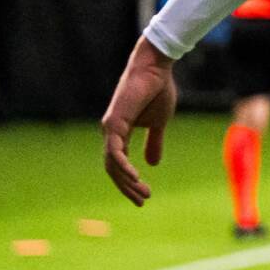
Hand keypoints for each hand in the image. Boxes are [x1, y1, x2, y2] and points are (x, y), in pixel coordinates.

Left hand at [101, 36, 177, 206]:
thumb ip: (154, 142)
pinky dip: (123, 167)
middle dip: (128, 188)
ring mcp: (110, 129)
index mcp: (120, 134)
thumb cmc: (157, 90)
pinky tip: (135, 177)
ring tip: (142, 192)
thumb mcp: (159, 123)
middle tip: (143, 200)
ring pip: (112, 165)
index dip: (130, 182)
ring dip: (126, 181)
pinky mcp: (113, 123)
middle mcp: (111, 134)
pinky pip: (115, 152)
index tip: (145, 196)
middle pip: (113, 169)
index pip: (120, 165)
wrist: (156, 68)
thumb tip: (153, 164)